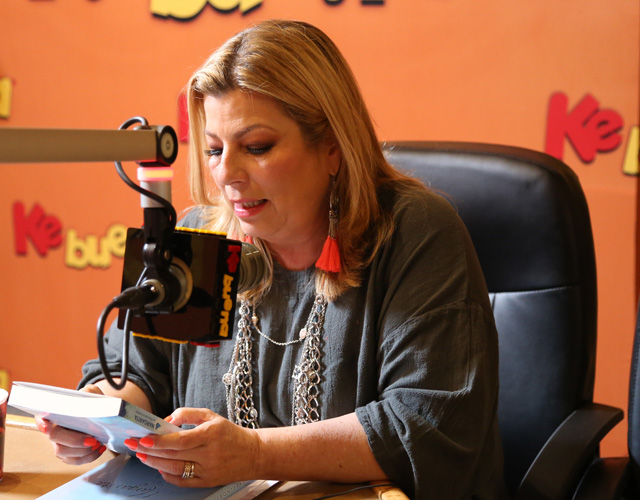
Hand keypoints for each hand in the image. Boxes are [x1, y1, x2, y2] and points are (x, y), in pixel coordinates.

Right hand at [36, 384, 107, 464]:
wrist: (94, 411)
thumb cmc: (88, 401)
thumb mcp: (89, 393)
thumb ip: (88, 395)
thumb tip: (89, 405)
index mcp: (52, 411)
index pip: (41, 417)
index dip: (42, 423)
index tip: (46, 426)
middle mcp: (50, 429)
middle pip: (55, 438)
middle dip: (74, 441)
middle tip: (92, 439)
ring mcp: (57, 443)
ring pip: (63, 452)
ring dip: (83, 451)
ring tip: (98, 443)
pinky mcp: (67, 454)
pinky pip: (74, 460)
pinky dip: (89, 457)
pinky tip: (99, 449)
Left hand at [124, 408, 259, 487]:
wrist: (253, 454)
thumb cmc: (230, 434)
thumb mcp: (212, 416)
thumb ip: (188, 414)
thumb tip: (167, 420)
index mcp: (211, 434)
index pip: (180, 440)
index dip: (160, 441)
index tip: (144, 437)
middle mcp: (209, 454)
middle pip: (173, 455)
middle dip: (150, 450)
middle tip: (134, 444)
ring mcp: (207, 470)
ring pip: (175, 468)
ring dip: (154, 463)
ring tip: (142, 455)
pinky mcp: (206, 482)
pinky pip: (182, 481)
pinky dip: (167, 475)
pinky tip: (158, 467)